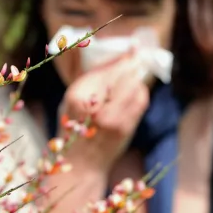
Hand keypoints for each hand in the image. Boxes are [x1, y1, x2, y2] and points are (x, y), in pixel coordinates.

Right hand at [58, 51, 149, 175]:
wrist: (80, 163)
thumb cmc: (73, 129)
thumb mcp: (72, 100)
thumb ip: (92, 79)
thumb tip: (119, 57)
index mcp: (77, 96)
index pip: (106, 70)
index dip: (121, 59)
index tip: (132, 49)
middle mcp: (95, 106)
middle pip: (123, 75)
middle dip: (131, 65)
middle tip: (137, 56)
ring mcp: (113, 119)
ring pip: (136, 86)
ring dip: (137, 79)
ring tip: (132, 78)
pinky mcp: (126, 127)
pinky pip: (140, 100)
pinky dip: (140, 92)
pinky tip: (134, 92)